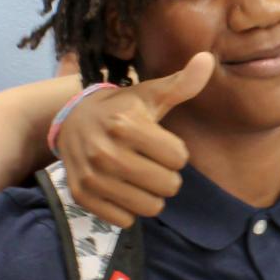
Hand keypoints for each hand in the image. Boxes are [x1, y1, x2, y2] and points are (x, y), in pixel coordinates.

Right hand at [53, 52, 212, 225]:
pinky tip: (123, 190)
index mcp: (126, 124)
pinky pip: (125, 220)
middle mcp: (106, 152)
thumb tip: (208, 59)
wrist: (72, 120)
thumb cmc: (121, 108)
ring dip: (151, 196)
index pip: (179, 158)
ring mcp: (92, 176)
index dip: (176, 152)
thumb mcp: (151, 94)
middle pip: (168, 186)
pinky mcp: (83, 195)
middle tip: (153, 164)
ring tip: (141, 178)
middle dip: (168, 177)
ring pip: (149, 207)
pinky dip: (129, 210)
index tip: (162, 144)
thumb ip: (182, 83)